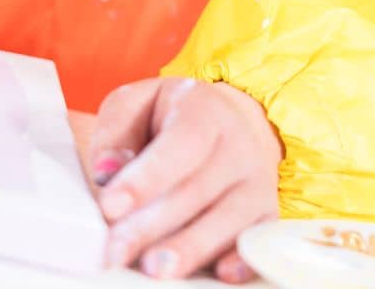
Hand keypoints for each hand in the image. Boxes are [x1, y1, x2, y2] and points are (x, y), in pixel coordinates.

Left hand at [87, 77, 280, 281]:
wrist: (236, 119)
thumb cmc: (175, 116)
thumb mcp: (138, 104)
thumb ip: (116, 133)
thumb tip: (106, 173)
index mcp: (203, 110)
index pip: (178, 145)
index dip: (145, 178)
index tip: (110, 206)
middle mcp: (238, 144)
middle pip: (196, 190)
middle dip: (152, 225)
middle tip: (117, 251)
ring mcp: (258, 181)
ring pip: (227, 219)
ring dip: (191, 249)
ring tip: (154, 268)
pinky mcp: (267, 213)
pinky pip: (258, 240)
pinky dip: (242, 260)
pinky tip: (220, 274)